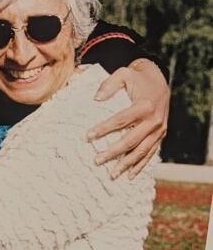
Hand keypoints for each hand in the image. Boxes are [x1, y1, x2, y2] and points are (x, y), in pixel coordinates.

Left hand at [88, 59, 168, 178]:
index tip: (88, 137)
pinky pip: (151, 153)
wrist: (160, 81)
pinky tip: (130, 175)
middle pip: (131, 140)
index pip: (121, 120)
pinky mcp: (161, 135)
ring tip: (111, 174)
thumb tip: (96, 98)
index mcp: (144, 106)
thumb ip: (109, 85)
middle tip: (96, 160)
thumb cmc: (137, 78)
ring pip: (142, 151)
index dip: (104, 129)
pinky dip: (141, 165)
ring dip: (127, 164)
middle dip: (113, 152)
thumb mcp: (124, 74)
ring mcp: (160, 130)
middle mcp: (154, 120)